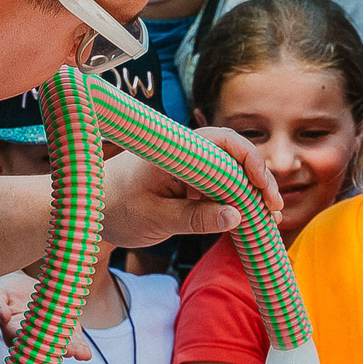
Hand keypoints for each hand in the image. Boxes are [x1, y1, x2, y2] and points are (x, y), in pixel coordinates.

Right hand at [0, 270, 91, 360]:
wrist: (14, 287)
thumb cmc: (0, 294)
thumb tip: (2, 316)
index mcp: (13, 332)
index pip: (23, 341)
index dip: (33, 345)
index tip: (42, 347)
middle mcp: (31, 338)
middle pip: (44, 347)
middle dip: (57, 349)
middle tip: (70, 352)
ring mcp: (47, 334)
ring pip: (59, 345)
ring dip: (71, 350)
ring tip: (82, 354)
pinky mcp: (60, 328)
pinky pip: (70, 339)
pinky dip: (78, 345)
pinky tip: (85, 353)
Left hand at [99, 125, 279, 249]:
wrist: (89, 210)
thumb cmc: (114, 209)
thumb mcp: (155, 219)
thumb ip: (195, 219)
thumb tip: (237, 217)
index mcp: (174, 151)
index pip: (222, 142)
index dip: (250, 160)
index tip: (263, 188)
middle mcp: (185, 153)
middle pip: (233, 157)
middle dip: (258, 181)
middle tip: (273, 211)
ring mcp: (188, 168)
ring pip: (230, 174)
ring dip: (250, 194)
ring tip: (268, 220)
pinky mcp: (188, 182)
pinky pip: (219, 187)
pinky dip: (235, 202)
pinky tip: (250, 220)